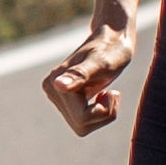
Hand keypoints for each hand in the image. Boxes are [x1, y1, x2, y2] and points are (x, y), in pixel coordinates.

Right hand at [42, 19, 137, 136]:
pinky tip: (102, 95)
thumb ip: (79, 75)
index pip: (82, 119)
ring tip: (108, 93)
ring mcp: (57, 95)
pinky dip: (99, 111)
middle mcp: (52, 90)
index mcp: (56, 84)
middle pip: (81, 125)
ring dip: (102, 113)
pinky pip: (84, 121)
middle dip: (103, 114)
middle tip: (113, 93)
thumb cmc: (111, 49)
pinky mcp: (65, 98)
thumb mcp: (100, 63)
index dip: (103, 111)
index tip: (113, 92)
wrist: (113, 39)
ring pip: (82, 125)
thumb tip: (58, 86)